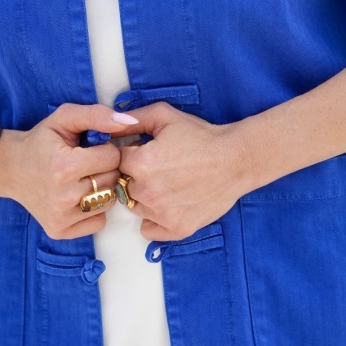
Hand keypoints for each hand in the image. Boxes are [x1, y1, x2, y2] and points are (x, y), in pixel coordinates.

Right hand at [0, 104, 137, 239]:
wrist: (10, 169)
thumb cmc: (41, 141)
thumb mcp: (64, 118)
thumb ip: (96, 115)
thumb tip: (128, 121)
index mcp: (64, 166)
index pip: (113, 158)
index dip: (105, 150)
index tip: (89, 149)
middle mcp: (63, 196)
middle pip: (112, 180)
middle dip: (105, 169)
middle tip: (85, 165)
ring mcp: (61, 217)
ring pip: (109, 202)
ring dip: (102, 189)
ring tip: (82, 180)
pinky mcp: (60, 231)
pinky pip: (99, 222)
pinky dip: (94, 210)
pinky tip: (77, 197)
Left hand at [116, 102, 244, 241]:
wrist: (236, 159)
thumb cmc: (202, 136)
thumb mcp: (165, 116)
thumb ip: (133, 118)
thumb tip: (108, 124)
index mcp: (140, 163)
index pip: (116, 161)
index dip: (130, 154)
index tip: (146, 152)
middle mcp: (146, 191)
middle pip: (123, 185)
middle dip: (135, 176)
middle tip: (160, 168)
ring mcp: (161, 214)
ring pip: (135, 207)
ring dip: (145, 197)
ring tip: (169, 184)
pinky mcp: (176, 229)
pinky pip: (148, 230)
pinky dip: (154, 220)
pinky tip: (169, 204)